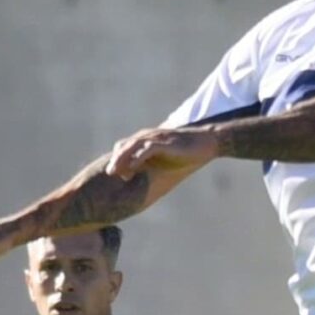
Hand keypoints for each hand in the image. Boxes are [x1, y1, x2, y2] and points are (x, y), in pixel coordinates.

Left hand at [105, 126, 220, 179]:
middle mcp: (148, 137)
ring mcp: (156, 138)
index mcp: (146, 140)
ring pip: (132, 146)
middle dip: (114, 159)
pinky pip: (147, 149)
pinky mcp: (165, 143)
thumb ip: (153, 163)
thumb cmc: (186, 153)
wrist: (206, 142)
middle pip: (124, 145)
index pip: (124, 146)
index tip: (112, 174)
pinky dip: (138, 157)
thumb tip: (143, 178)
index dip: (116, 159)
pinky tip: (133, 168)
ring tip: (115, 172)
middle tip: (108, 173)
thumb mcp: (166, 158)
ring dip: (122, 159)